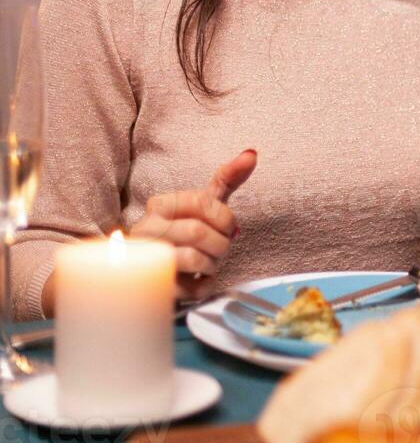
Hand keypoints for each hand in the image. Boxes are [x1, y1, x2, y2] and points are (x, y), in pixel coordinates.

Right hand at [129, 149, 255, 300]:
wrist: (153, 274)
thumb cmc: (184, 234)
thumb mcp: (205, 204)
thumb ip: (226, 179)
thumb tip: (252, 153)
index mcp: (159, 205)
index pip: (203, 202)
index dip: (225, 218)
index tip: (227, 228)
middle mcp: (145, 229)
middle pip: (199, 232)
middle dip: (221, 244)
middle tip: (220, 249)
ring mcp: (144, 260)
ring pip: (194, 259)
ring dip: (213, 264)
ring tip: (208, 264)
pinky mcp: (151, 288)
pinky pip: (192, 288)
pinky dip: (205, 285)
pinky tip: (197, 280)